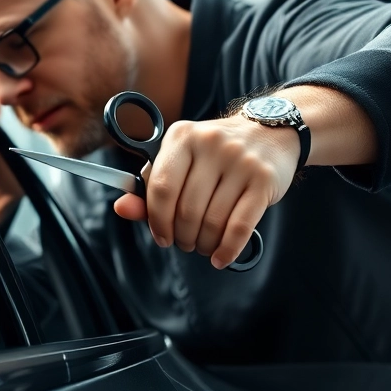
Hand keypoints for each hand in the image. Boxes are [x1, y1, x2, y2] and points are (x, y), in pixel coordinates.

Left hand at [112, 116, 298, 268]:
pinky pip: (241, 226)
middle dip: (182, 236)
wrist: (268, 132)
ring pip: (213, 220)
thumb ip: (149, 187)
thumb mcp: (179, 160)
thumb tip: (121, 209)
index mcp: (181, 137)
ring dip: (204, 243)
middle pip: (187, 209)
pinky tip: (220, 257)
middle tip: (184, 242)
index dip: (157, 220)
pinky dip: (227, 249)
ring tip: (203, 245)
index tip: (161, 237)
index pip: (162, 188)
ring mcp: (240, 161)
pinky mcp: (264, 179)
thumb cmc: (215, 153)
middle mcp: (211, 145)